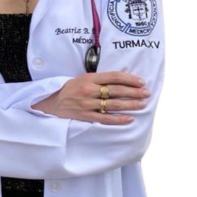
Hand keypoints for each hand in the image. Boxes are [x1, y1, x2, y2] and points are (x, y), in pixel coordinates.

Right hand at [32, 71, 149, 124]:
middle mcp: (89, 90)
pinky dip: (118, 119)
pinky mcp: (86, 116)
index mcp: (89, 78)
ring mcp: (88, 104)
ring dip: (130, 104)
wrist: (50, 102)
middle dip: (134, 92)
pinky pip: (105, 119)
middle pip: (117, 90)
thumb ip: (99, 79)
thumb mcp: (82, 78)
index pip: (114, 77)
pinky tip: (129, 119)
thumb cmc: (69, 88)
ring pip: (114, 104)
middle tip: (147, 93)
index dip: (129, 78)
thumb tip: (120, 80)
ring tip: (142, 104)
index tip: (141, 81)